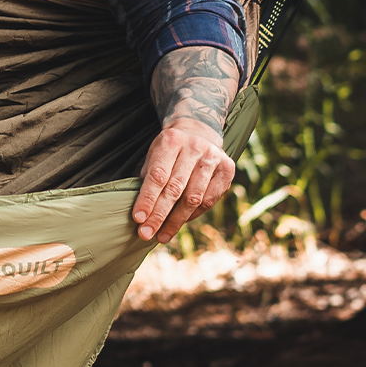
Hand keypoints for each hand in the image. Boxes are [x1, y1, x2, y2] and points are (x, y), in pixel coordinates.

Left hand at [131, 116, 235, 240]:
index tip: (138, 219)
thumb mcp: (154, 153)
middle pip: (175, 189)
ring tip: (162, 235)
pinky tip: (180, 223)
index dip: (147, 199)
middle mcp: (195, 148)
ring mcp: (214, 158)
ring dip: (176, 220)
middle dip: (159, 215)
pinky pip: (209, 199)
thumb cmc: (170, 148)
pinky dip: (193, 214)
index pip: (157, 175)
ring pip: (194, 197)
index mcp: (171, 141)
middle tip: (146, 234)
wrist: (199, 131)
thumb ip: (148, 176)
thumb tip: (141, 210)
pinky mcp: (228, 168)